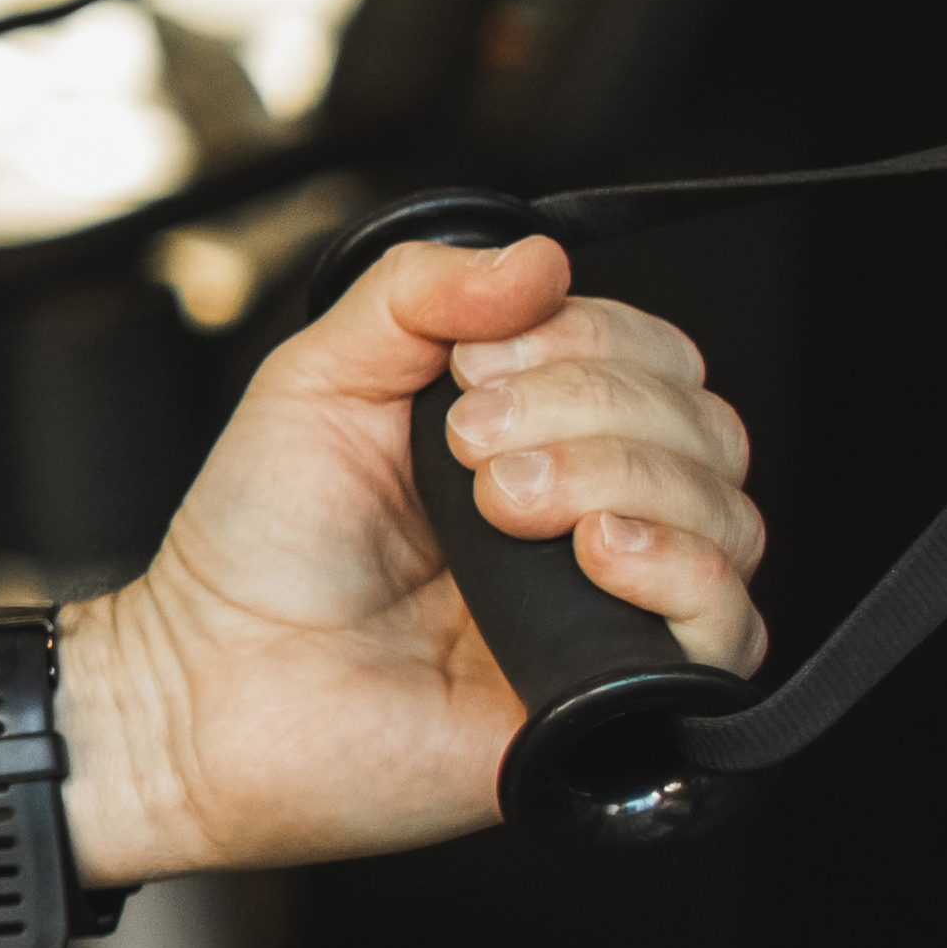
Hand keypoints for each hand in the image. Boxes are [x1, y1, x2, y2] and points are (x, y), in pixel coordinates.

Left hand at [64, 232, 770, 878]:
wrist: (215, 684)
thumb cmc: (257, 549)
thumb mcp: (318, 377)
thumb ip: (418, 293)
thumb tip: (540, 255)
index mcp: (541, 432)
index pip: (651, 354)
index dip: (579, 342)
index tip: (468, 375)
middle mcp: (597, 512)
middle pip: (699, 423)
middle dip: (586, 408)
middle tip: (467, 446)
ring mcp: (614, 604)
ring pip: (726, 511)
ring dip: (619, 477)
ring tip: (500, 504)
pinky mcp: (621, 693)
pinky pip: (731, 627)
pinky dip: (679, 569)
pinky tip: (596, 552)